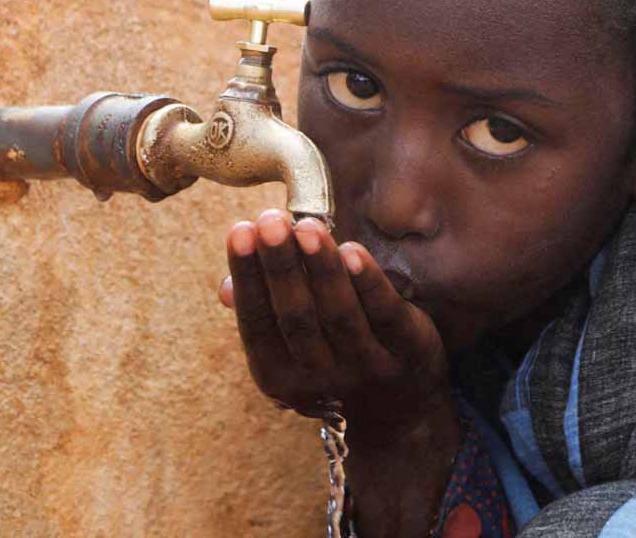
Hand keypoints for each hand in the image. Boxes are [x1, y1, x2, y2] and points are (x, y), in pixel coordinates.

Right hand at [219, 209, 452, 445]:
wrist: (399, 415)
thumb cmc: (330, 363)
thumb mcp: (289, 353)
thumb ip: (262, 315)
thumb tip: (225, 287)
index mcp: (280, 378)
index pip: (257, 323)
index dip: (248, 276)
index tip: (240, 230)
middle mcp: (321, 379)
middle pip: (296, 318)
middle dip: (281, 266)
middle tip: (269, 220)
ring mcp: (367, 368)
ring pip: (340, 314)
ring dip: (322, 268)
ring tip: (308, 226)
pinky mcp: (409, 352)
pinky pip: (386, 315)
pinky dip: (368, 283)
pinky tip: (352, 251)